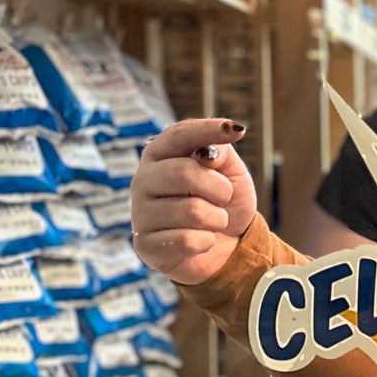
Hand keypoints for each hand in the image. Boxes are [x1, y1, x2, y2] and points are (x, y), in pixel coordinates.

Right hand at [131, 118, 256, 285]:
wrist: (226, 246)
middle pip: (184, 173)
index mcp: (160, 154)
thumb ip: (221, 153)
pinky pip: (187, 241)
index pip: (179, 134)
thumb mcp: (231, 172)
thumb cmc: (223, 202)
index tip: (236, 131)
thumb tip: (208, 153)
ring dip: (217, 219)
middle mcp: (143, 179)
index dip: (207, 130)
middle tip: (224, 198)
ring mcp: (140, 213)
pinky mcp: (145, 245)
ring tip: (213, 221)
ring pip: (192, 211)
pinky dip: (207, 242)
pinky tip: (201, 241)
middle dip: (220, 189)